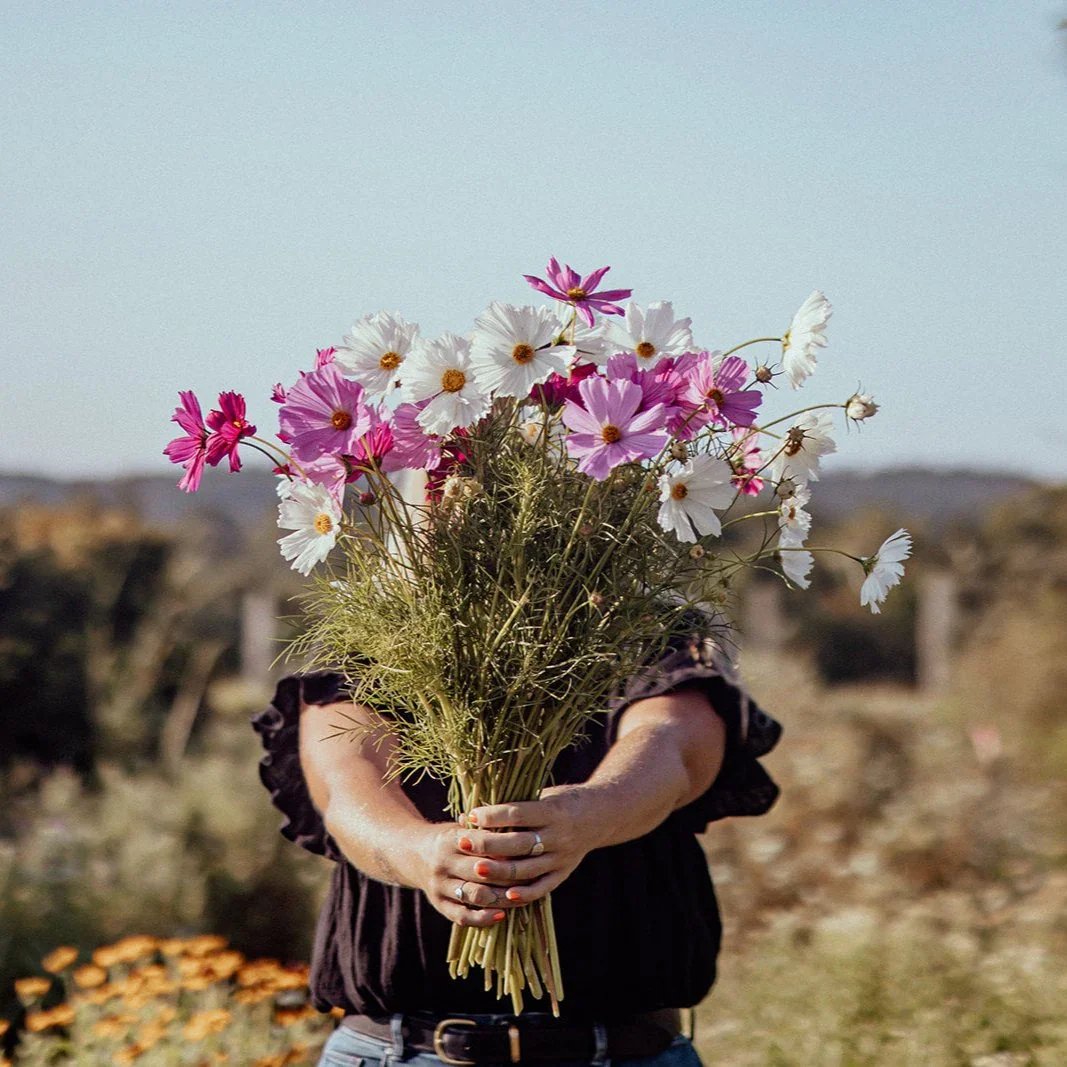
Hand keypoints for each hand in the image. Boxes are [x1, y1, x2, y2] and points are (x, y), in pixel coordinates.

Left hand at [460, 785, 593, 906]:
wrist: (599, 816)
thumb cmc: (562, 801)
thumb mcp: (542, 795)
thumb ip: (513, 806)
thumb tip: (472, 815)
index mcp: (552, 811)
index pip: (517, 814)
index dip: (492, 816)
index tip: (471, 815)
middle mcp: (559, 836)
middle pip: (518, 844)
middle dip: (488, 844)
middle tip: (462, 842)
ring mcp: (562, 857)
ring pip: (526, 869)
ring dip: (498, 871)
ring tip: (474, 869)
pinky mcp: (564, 873)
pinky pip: (542, 888)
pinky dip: (524, 894)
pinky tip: (505, 894)